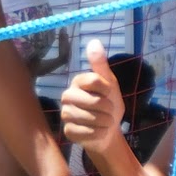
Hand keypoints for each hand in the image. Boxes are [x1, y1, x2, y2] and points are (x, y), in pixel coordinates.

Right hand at [61, 39, 123, 155]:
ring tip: (104, 122)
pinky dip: (99, 133)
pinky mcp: (68, 131)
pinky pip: (89, 132)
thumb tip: (94, 41)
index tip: (109, 94)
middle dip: (108, 109)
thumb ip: (100, 65)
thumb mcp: (109, 83)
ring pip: (93, 118)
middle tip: (108, 111)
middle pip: (95, 101)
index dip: (108, 90)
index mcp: (77, 82)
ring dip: (105, 122)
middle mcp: (67, 96)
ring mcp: (65, 115)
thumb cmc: (109, 104)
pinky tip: (97, 132)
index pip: (95, 81)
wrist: (108, 130)